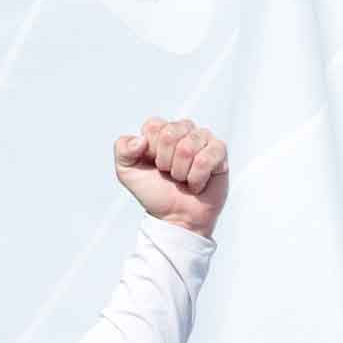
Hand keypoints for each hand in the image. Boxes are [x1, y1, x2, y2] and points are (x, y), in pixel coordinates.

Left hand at [113, 117, 228, 238]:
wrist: (176, 217)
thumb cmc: (155, 193)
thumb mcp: (126, 172)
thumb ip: (122, 149)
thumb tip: (141, 140)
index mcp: (161, 130)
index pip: (154, 126)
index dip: (151, 150)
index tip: (154, 165)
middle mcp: (183, 130)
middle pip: (171, 133)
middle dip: (166, 162)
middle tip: (169, 175)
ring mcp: (203, 139)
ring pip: (189, 146)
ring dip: (181, 172)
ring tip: (183, 179)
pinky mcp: (219, 152)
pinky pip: (206, 158)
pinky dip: (197, 178)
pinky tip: (196, 184)